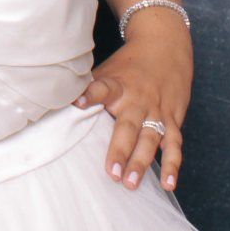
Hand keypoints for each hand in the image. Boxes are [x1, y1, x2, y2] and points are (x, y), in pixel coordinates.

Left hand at [74, 13, 193, 191]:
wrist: (165, 46)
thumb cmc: (128, 65)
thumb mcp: (107, 71)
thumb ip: (89, 89)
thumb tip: (54, 103)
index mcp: (117, 85)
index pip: (102, 88)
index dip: (90, 95)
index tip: (78, 103)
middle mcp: (137, 99)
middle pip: (128, 126)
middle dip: (119, 150)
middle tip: (111, 174)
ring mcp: (157, 111)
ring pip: (151, 139)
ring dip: (142, 162)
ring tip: (131, 184)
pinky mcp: (173, 119)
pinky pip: (174, 144)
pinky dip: (172, 165)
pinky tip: (168, 184)